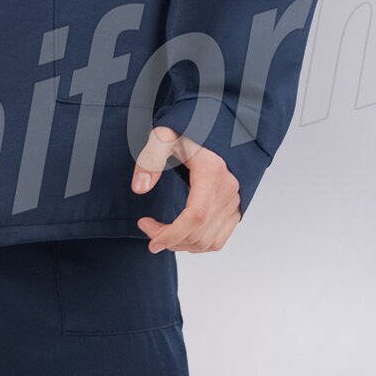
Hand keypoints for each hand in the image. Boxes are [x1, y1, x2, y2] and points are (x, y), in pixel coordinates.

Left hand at [131, 127, 241, 252]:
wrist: (216, 130)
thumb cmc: (189, 132)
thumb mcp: (165, 136)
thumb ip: (150, 158)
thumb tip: (139, 188)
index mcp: (212, 172)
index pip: (196, 216)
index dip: (172, 235)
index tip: (152, 243)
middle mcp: (228, 190)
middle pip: (198, 233)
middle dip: (168, 238)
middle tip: (146, 226)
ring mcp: (234, 202)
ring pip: (207, 242)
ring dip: (180, 244)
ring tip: (160, 231)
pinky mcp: (235, 210)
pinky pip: (217, 240)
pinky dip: (196, 245)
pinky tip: (180, 235)